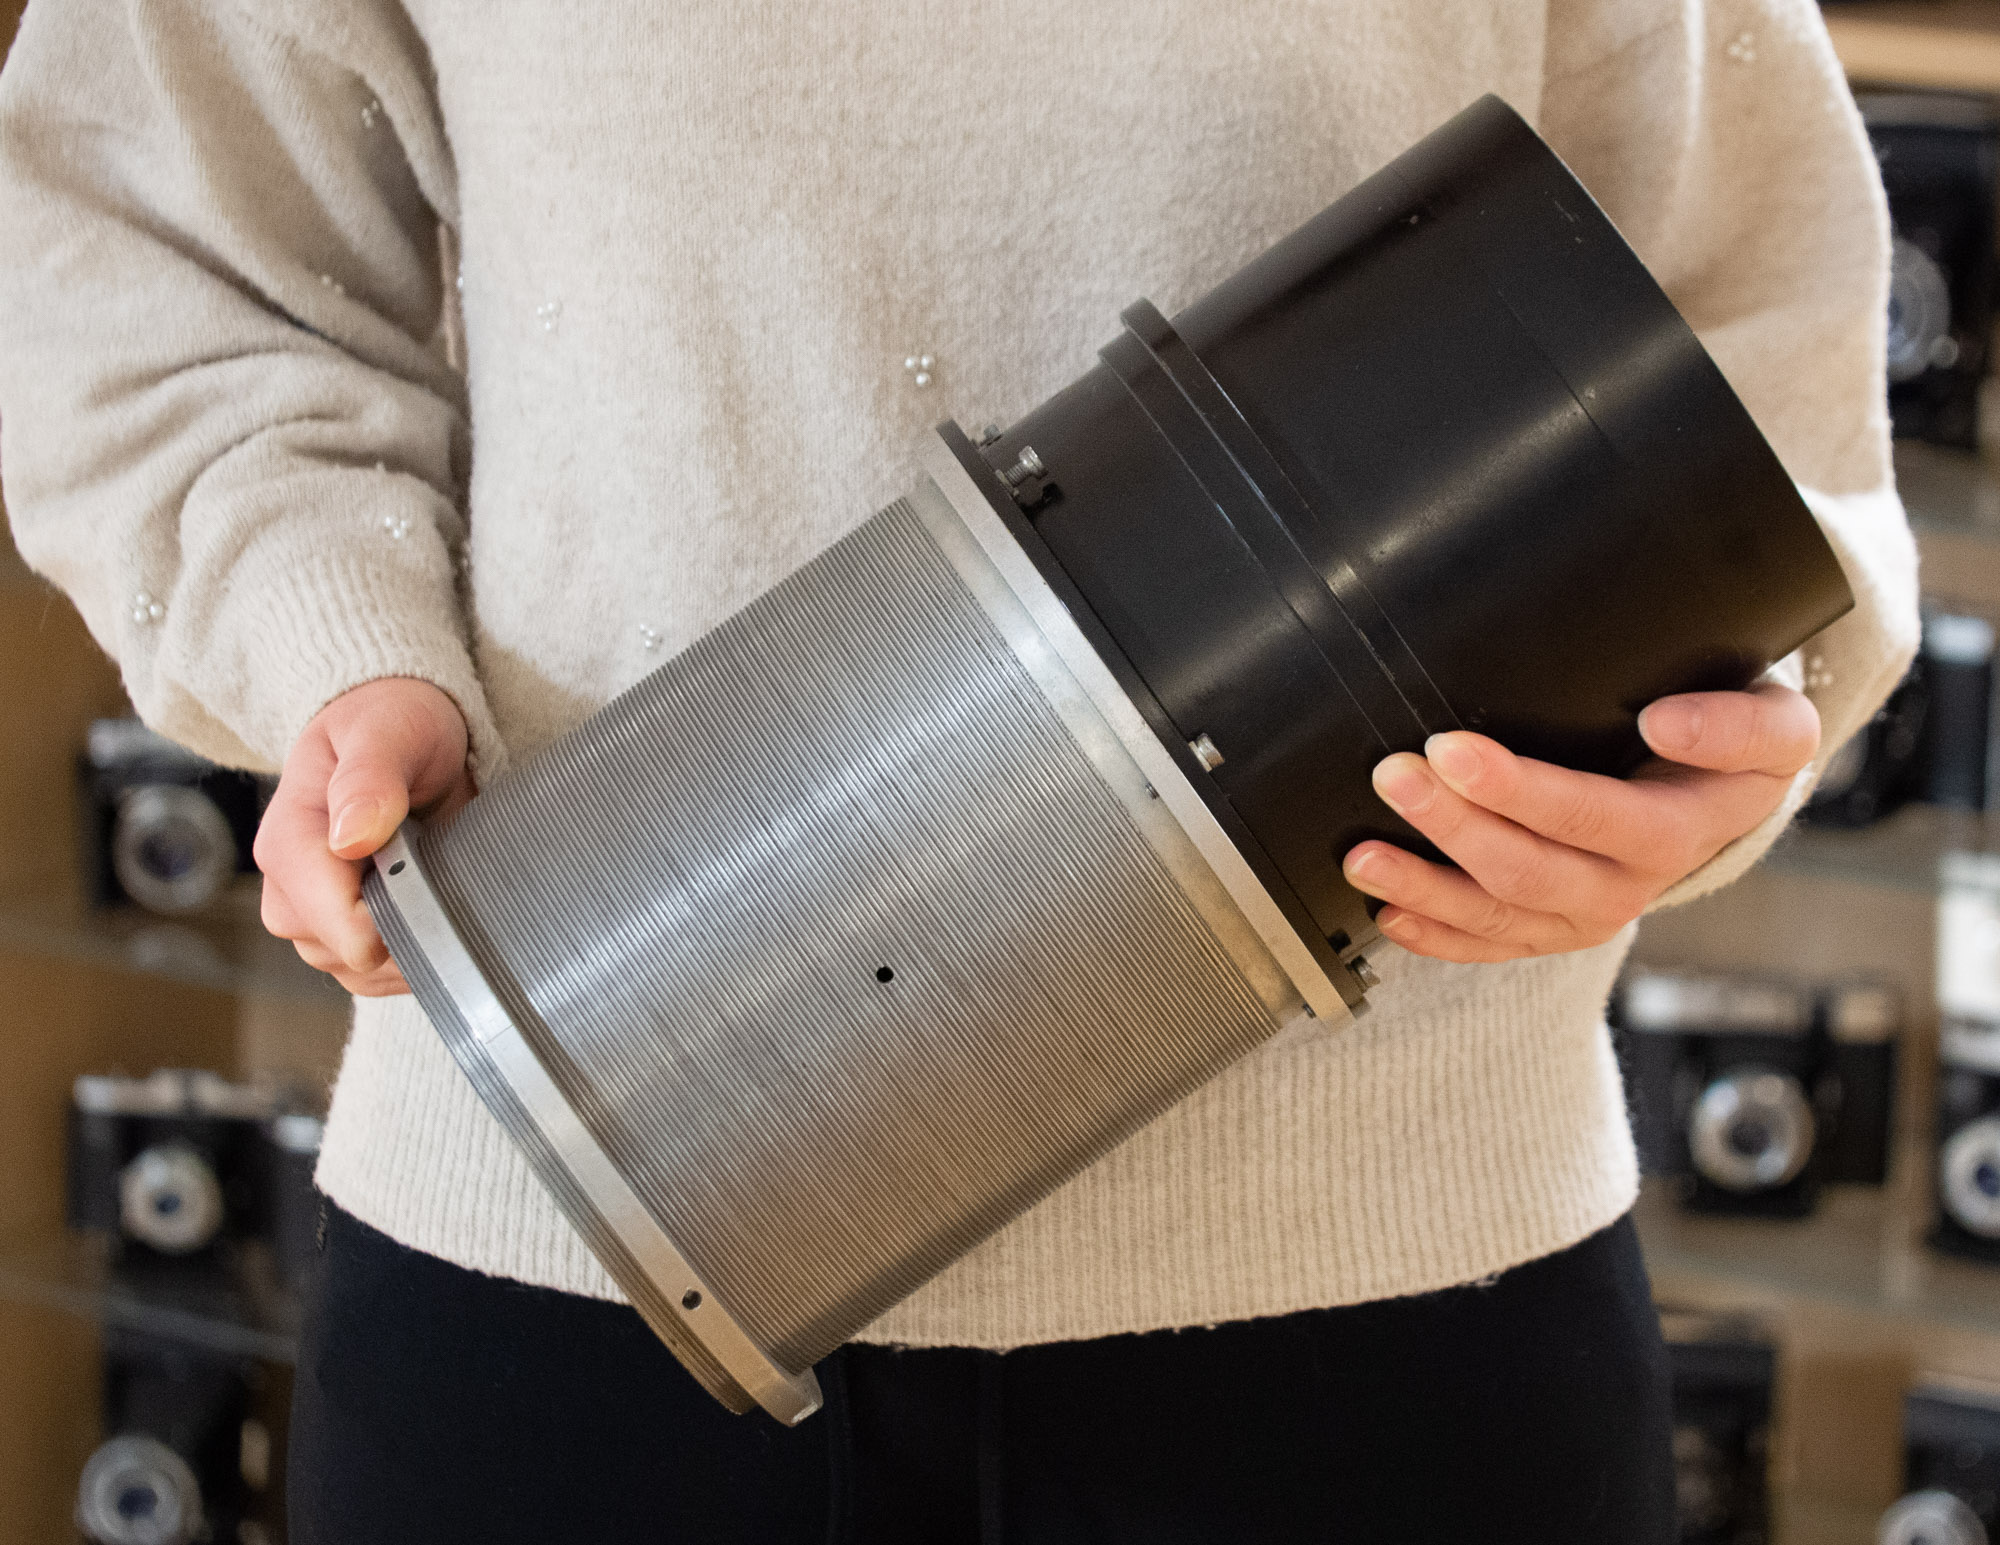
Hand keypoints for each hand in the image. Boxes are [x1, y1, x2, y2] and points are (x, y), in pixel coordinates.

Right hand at [254, 678, 473, 994]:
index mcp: (289, 840)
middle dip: (405, 929)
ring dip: (410, 947)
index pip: (336, 921)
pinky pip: (371, 976)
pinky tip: (433, 910)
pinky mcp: (342, 930)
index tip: (432, 878)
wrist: (394, 727)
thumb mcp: (386, 730)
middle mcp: (290, 886)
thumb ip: (369, 778)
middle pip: (345, 954)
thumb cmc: (388, 722)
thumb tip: (352, 838)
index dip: (393, 915)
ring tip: (440, 885)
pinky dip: (409, 957)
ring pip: (357, 973)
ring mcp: (313, 914)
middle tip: (443, 873)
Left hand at [1340, 683, 1819, 963]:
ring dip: (1426, 886)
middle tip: (1396, 775)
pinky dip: (1436, 934)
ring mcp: (1592, 912)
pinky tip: (1388, 913)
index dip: (1521, 790)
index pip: (1596, 816)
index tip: (1453, 749)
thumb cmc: (1739, 743)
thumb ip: (1737, 724)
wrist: (1736, 789)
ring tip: (1363, 855)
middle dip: (1454, 825)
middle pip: (1532, 868)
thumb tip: (1665, 725)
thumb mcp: (1776, 725)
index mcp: (1685, 827)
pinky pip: (1493, 944)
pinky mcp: (1557, 926)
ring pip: (1501, 913)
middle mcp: (1636, 883)